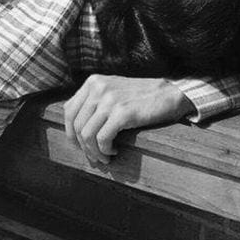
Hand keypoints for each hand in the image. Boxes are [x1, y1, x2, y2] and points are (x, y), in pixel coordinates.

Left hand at [64, 75, 193, 164]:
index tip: (80, 145)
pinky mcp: (122, 113)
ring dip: (94, 152)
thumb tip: (74, 129)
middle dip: (83, 146)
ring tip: (105, 157)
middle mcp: (98, 88)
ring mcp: (109, 100)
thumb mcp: (112, 90)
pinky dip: (105, 150)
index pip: (69, 110)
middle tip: (94, 156)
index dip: (71, 132)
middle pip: (76, 125)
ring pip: (87, 135)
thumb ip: (93, 101)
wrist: (170, 94)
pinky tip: (114, 151)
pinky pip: (102, 139)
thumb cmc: (141, 98)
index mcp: (93, 82)